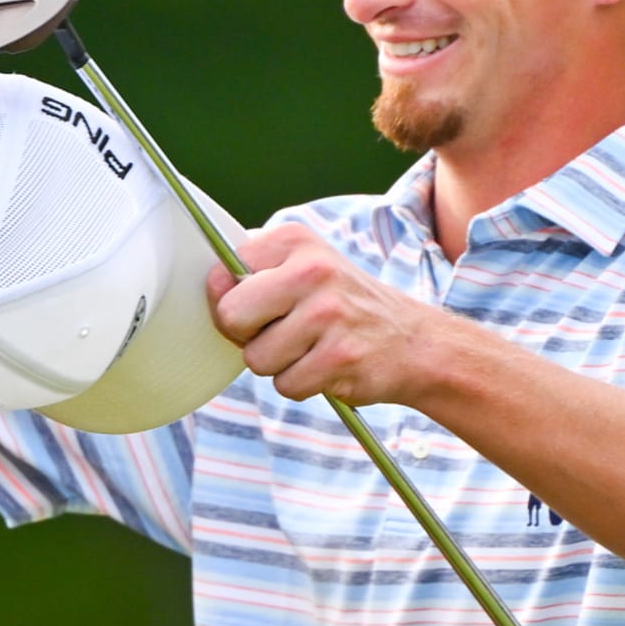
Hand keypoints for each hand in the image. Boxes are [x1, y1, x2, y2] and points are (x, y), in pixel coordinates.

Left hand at [208, 222, 454, 405]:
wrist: (414, 341)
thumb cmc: (343, 306)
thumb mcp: (304, 266)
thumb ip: (253, 270)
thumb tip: (210, 284)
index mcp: (293, 240)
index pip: (221, 276)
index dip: (232, 303)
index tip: (260, 307)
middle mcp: (312, 269)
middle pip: (231, 317)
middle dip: (247, 336)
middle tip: (281, 333)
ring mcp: (328, 313)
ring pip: (257, 359)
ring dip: (278, 365)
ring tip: (310, 348)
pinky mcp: (340, 357)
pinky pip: (286, 386)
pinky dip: (301, 385)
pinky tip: (326, 366)